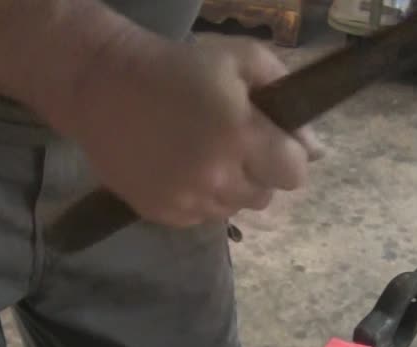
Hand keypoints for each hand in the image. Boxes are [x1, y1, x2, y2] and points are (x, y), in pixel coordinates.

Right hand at [42, 34, 313, 226]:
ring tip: (207, 157)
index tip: (273, 143)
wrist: (102, 87)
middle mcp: (217, 175)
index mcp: (240, 134)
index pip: (294, 173)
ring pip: (234, 210)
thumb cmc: (176, 66)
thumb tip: (314, 148)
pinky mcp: (162, 213)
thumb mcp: (239, 58)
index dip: (288, 157)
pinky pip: (201, 218)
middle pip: (265, 196)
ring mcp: (188, 199)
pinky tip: (182, 169)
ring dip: (230, 188)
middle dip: (258, 173)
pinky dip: (201, 199)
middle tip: (235, 146)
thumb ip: (283, 93)